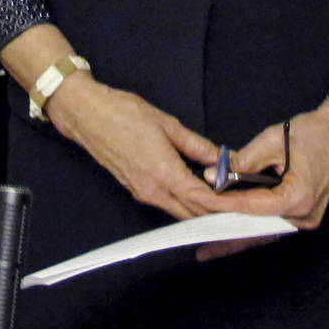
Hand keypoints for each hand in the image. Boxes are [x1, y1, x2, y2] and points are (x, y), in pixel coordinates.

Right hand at [43, 77, 226, 222]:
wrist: (87, 115)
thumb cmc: (124, 114)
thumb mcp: (168, 124)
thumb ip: (197, 145)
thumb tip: (222, 157)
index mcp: (164, 173)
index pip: (201, 199)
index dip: (223, 205)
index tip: (242, 205)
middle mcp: (153, 190)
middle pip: (191, 214)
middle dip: (215, 214)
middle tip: (238, 209)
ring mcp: (142, 193)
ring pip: (178, 211)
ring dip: (199, 211)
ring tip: (222, 203)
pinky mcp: (135, 189)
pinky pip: (165, 204)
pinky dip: (183, 204)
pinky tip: (196, 195)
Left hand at [200, 101, 328, 259]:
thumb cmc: (312, 132)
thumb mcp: (273, 140)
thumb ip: (242, 161)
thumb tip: (213, 176)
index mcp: (298, 198)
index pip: (250, 206)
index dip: (221, 204)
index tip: (196, 200)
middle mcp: (304, 217)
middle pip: (256, 229)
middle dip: (226, 234)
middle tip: (198, 241)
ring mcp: (306, 220)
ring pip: (264, 231)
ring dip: (237, 236)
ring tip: (209, 246)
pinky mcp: (305, 216)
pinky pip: (273, 225)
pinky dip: (252, 227)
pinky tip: (232, 234)